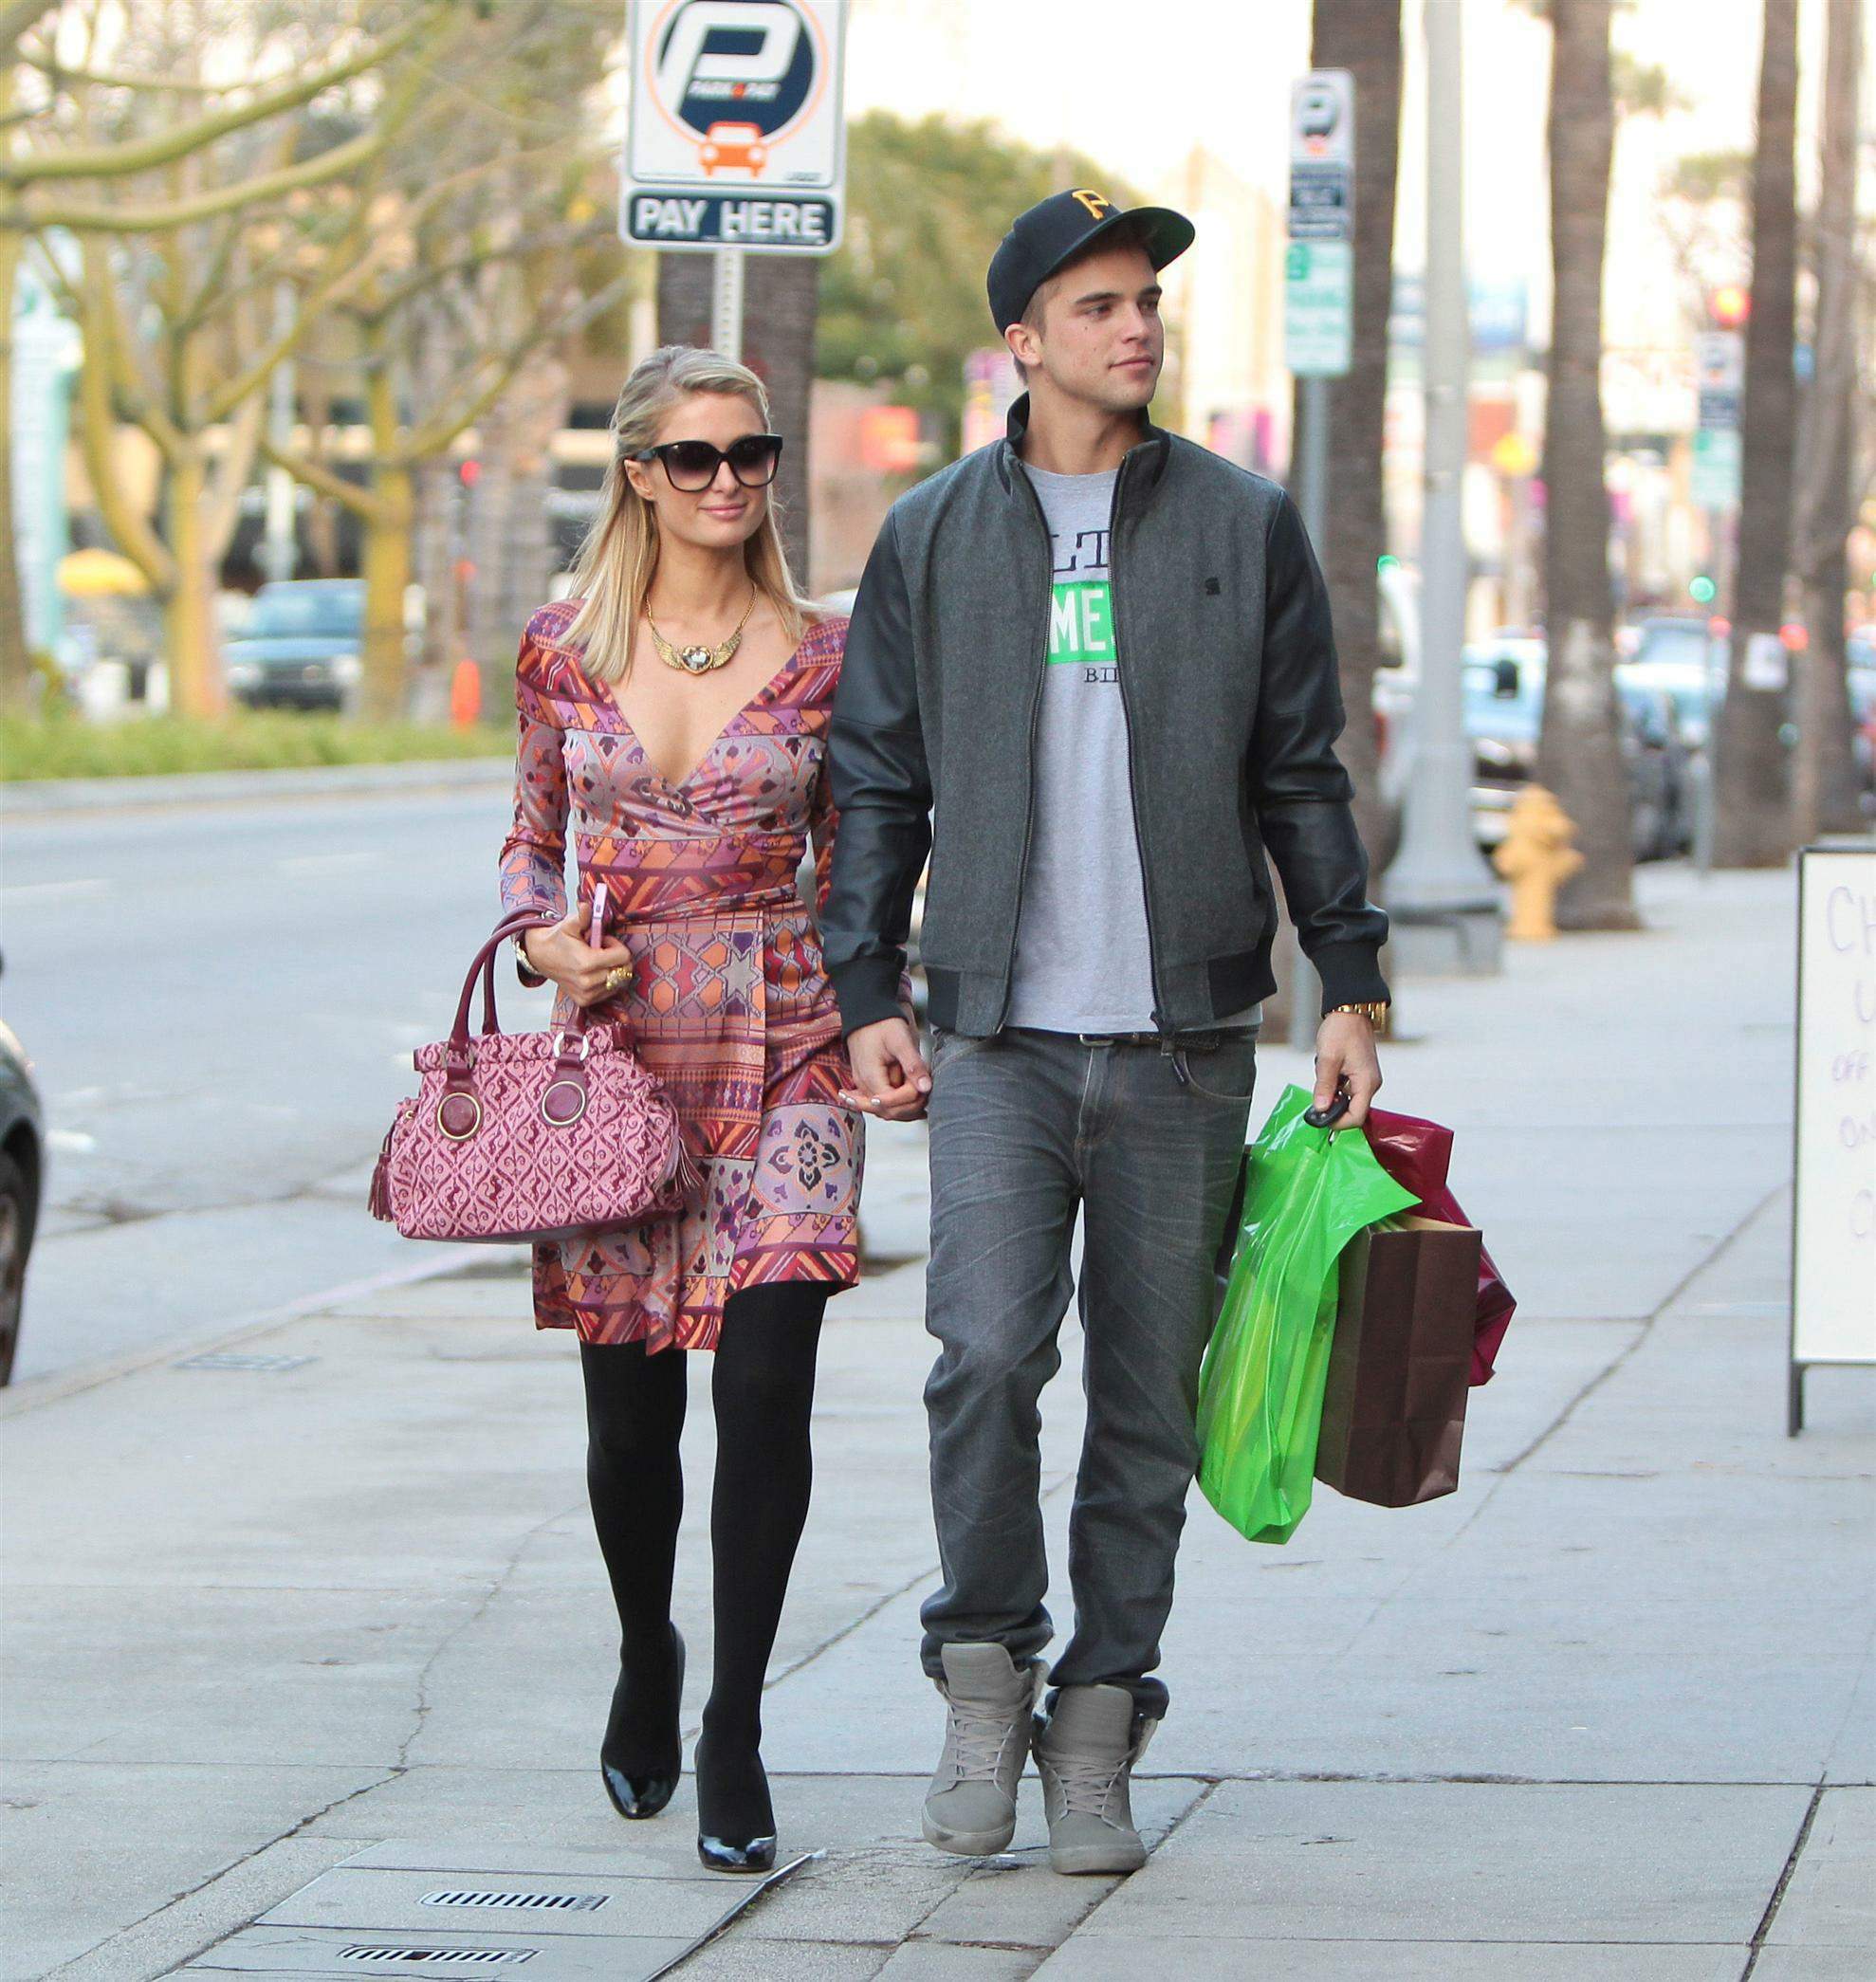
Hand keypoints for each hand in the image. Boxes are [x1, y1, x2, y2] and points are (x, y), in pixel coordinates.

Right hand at [522, 901, 634, 1007]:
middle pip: (623, 970)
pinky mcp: (585, 1001)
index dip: (616, 945)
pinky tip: (594, 972)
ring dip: (612, 970)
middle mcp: (587, 982)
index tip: (603, 941)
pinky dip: (607, 981)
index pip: (623, 957)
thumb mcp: (569, 924)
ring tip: (596, 961)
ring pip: (618, 982)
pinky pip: (609, 991)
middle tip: (600, 950)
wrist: (541, 956)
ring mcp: (586, 994)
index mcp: (586, 963)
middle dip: (616, 958)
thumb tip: (586, 905)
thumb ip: (582, 916)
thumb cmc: (558, 939)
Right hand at [839, 1015, 930, 1120]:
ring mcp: (864, 1086)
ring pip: (886, 1111)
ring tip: (921, 1095)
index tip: (922, 1086)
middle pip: (888, 1112)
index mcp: (870, 1076)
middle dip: (910, 1105)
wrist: (868, 1014)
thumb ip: (913, 1065)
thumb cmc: (881, 1024)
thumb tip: (925, 1087)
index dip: (909, 1098)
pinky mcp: (869, 1083)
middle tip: (925, 1091)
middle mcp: (864, 1085)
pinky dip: (899, 1104)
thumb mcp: (900, 1041)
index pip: (890, 1103)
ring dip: (906, 1106)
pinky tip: (913, 1101)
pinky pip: (883, 1102)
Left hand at [1313, 1011, 1382, 1128]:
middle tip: (1318, 1095)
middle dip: (1334, 1107)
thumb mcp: (1328, 1059)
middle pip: (1353, 1110)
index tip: (1320, 1117)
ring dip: (1334, 1094)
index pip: (1357, 1117)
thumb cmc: (1341, 1031)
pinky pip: (1349, 1089)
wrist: (1351, 1011)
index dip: (1338, 1122)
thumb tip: (1321, 1109)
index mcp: (1367, 1083)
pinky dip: (1336, 1086)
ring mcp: (1367, 1079)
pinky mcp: (1362, 1074)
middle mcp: (1371, 1084)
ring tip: (1324, 1075)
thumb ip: (1325, 1086)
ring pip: (1349, 1099)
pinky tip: (1329, 1071)